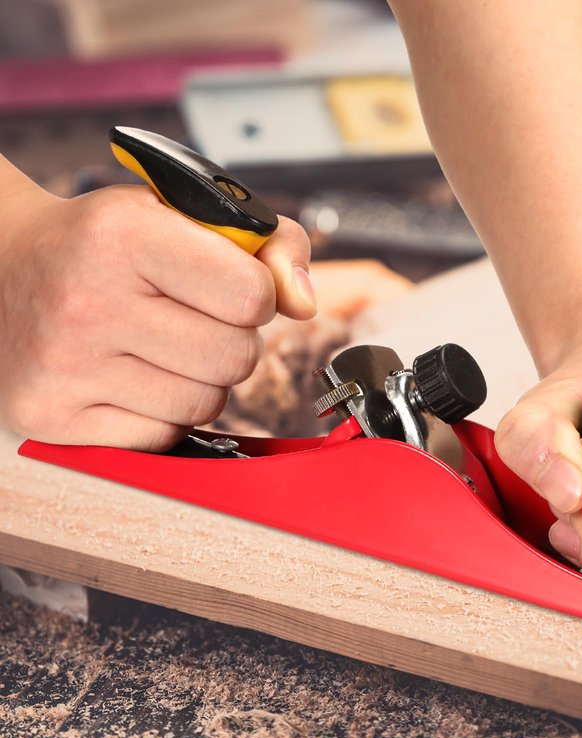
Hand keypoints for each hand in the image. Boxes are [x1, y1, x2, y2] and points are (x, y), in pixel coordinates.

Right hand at [0, 177, 314, 449]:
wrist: (3, 270)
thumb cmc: (107, 243)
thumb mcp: (184, 213)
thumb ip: (269, 243)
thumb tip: (306, 305)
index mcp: (121, 236)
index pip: (253, 295)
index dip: (254, 293)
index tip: (228, 285)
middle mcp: (86, 303)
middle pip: (237, 358)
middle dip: (232, 340)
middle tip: (192, 318)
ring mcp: (64, 367)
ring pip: (207, 403)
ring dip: (203, 379)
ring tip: (162, 346)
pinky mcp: (52, 417)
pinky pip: (165, 436)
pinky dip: (165, 412)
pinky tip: (133, 378)